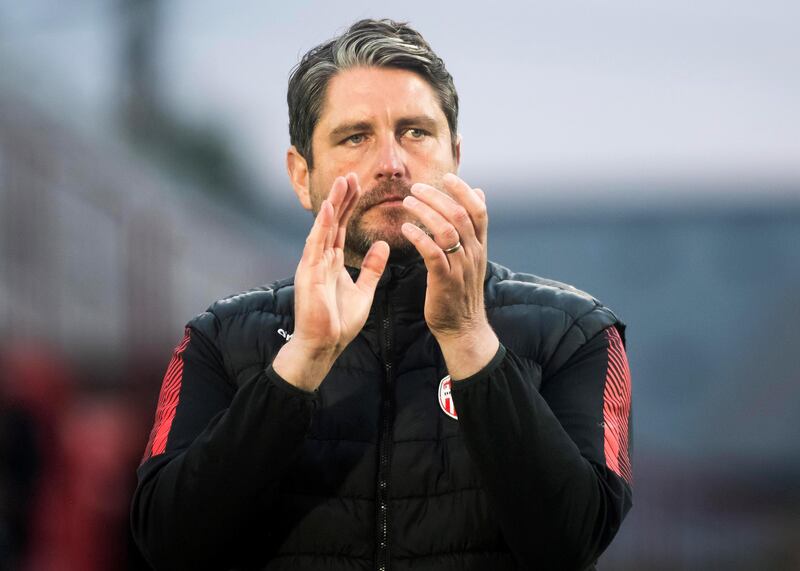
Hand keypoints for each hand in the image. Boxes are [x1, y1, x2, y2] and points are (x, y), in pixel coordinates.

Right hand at [273, 173, 388, 390]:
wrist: (324, 346)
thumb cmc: (339, 322)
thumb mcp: (364, 290)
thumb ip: (372, 268)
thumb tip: (383, 246)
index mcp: (331, 260)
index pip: (341, 226)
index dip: (349, 205)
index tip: (359, 184)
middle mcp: (320, 258)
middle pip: (332, 221)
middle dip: (342, 197)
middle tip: (351, 174)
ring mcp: (313, 264)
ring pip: (323, 227)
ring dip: (332, 204)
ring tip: (342, 182)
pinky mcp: (309, 274)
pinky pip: (316, 245)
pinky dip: (321, 226)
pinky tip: (328, 208)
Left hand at [401, 173, 498, 379]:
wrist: (463, 327)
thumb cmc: (462, 290)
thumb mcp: (473, 255)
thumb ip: (473, 226)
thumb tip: (480, 192)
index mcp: (480, 245)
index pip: (478, 210)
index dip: (464, 191)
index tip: (446, 176)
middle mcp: (474, 253)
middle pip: (460, 215)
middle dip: (437, 197)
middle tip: (416, 187)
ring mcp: (461, 267)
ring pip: (447, 230)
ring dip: (426, 212)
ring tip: (408, 202)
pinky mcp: (445, 280)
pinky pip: (433, 253)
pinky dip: (420, 237)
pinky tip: (406, 229)